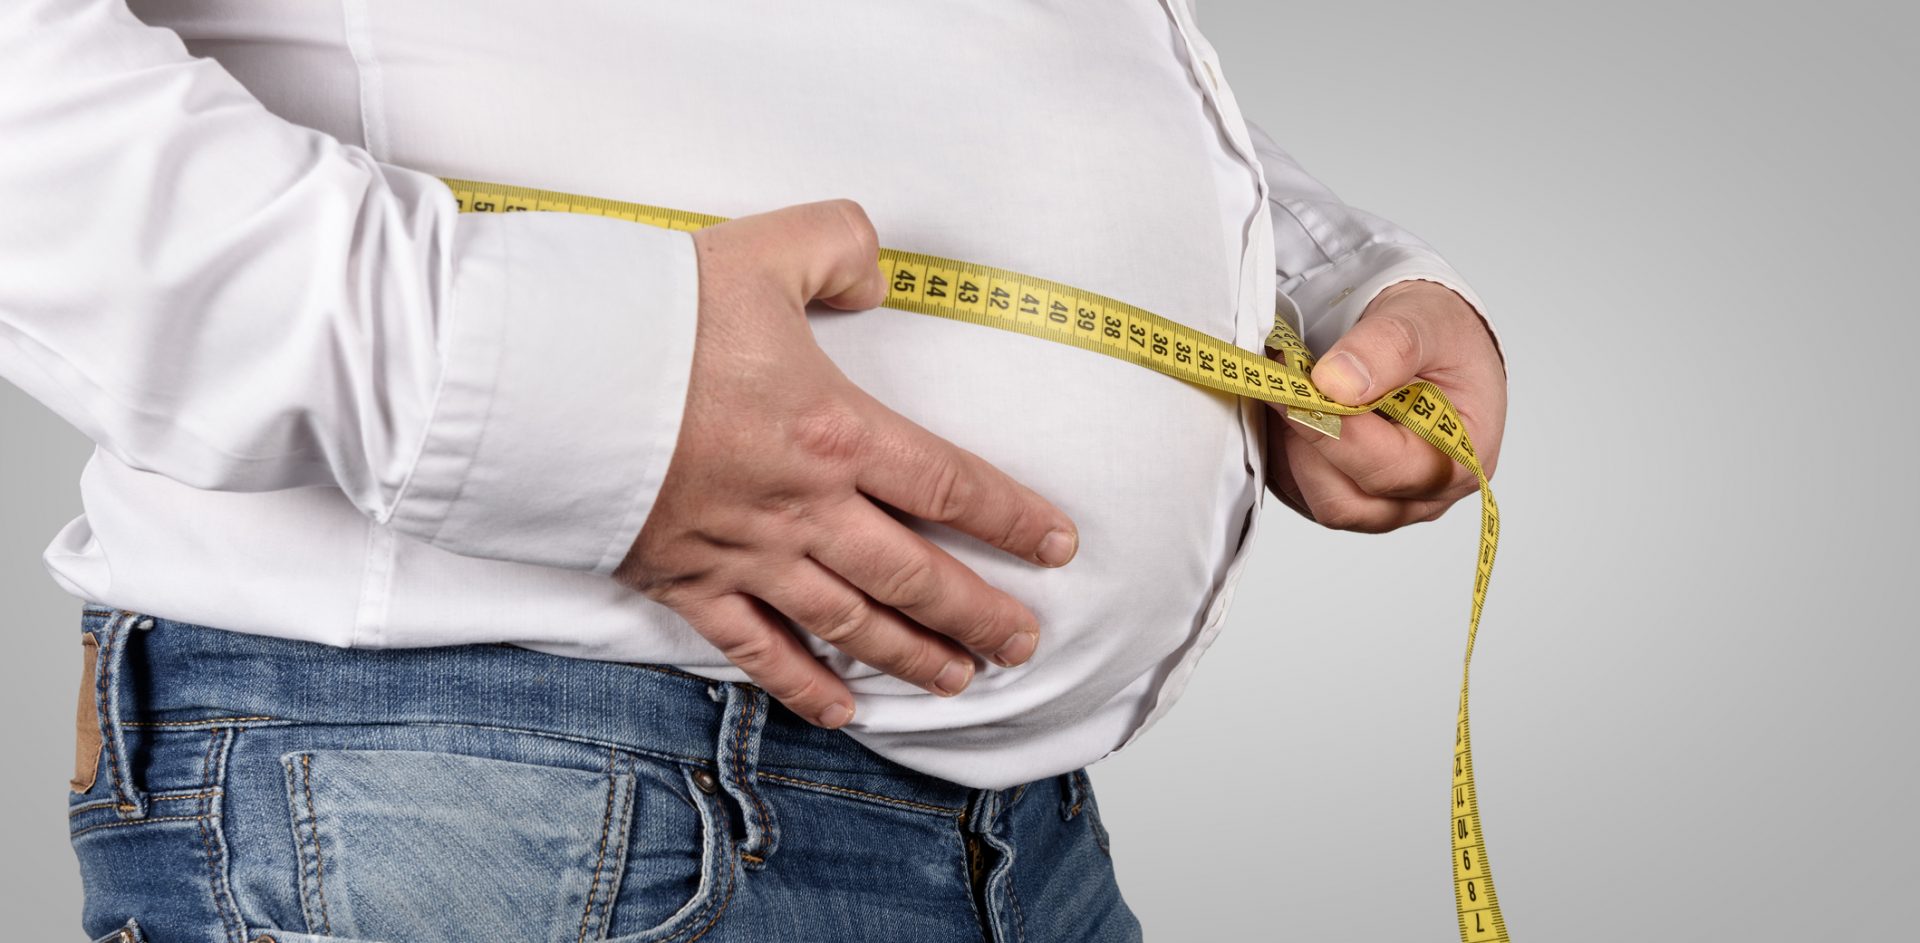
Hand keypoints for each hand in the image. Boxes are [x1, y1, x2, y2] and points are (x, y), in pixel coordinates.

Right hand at [613, 200, 1078, 728]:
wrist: (544, 377)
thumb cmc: (652, 315)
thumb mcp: (765, 248)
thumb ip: (840, 247)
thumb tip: (879, 279)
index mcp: (834, 430)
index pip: (948, 484)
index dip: (1010, 519)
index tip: (1056, 548)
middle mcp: (803, 507)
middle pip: (913, 573)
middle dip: (977, 613)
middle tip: (1023, 642)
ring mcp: (745, 553)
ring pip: (849, 621)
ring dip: (910, 655)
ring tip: (958, 679)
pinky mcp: (686, 580)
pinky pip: (756, 648)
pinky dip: (803, 684)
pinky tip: (843, 707)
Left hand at [1266, 279, 1506, 530]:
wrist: (1432, 341)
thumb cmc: (1442, 337)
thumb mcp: (1426, 321)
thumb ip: (1387, 346)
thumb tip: (1335, 383)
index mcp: (1461, 460)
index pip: (1386, 470)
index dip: (1332, 431)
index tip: (1292, 387)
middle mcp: (1425, 496)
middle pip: (1345, 503)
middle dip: (1305, 443)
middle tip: (1283, 385)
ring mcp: (1385, 505)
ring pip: (1315, 500)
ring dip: (1290, 447)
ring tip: (1288, 391)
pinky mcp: (1347, 496)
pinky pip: (1298, 492)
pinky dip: (1283, 453)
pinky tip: (1289, 409)